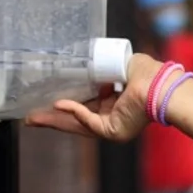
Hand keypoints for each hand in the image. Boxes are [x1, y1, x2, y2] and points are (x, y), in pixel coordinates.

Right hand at [25, 52, 159, 140]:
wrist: (160, 86)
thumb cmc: (149, 74)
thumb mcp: (122, 66)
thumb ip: (105, 68)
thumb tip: (91, 62)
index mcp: (116, 102)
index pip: (87, 105)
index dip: (68, 103)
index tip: (50, 99)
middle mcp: (113, 116)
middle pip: (78, 119)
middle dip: (54, 118)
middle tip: (32, 117)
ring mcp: (113, 125)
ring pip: (78, 124)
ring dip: (55, 121)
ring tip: (33, 119)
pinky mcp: (113, 130)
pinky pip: (88, 122)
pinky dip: (73, 112)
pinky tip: (59, 104)